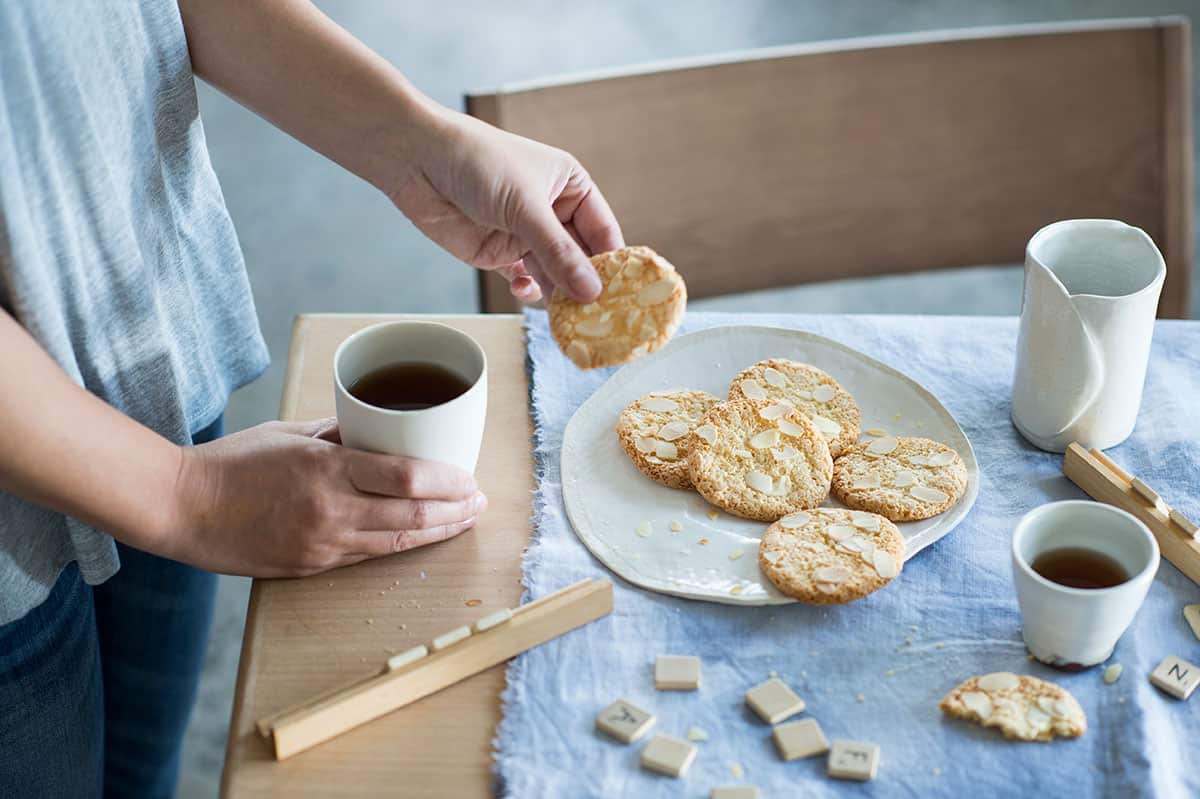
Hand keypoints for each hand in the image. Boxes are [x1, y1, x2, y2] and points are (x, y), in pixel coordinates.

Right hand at [165, 418, 484, 576]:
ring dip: (437, 532)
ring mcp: (322, 545)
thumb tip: (382, 433)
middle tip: (480, 502)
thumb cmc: (234, 462)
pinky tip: (419, 535)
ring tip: (464, 520)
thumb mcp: (292, 432)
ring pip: (396, 542)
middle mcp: (331, 510)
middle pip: (412, 515)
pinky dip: (399, 545)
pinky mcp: (311, 567)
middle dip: (455, 511)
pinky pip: (366, 556)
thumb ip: (341, 434)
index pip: (407, 477)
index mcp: (327, 468)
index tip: (470, 478)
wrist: (182, 508)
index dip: (448, 482)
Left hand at [388, 110, 623, 303]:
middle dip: (586, 287)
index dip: (614, 265)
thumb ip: (558, 252)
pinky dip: (529, 292)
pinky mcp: (498, 255)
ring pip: (554, 275)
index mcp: (571, 188)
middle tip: (598, 318)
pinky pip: (525, 281)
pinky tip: (527, 293)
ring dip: (559, 296)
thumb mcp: (525, 206)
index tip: (625, 296)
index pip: (604, 232)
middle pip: (581, 259)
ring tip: (569, 318)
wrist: (416, 160)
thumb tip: (591, 292)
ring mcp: (525, 236)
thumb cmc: (477, 163)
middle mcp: (552, 213)